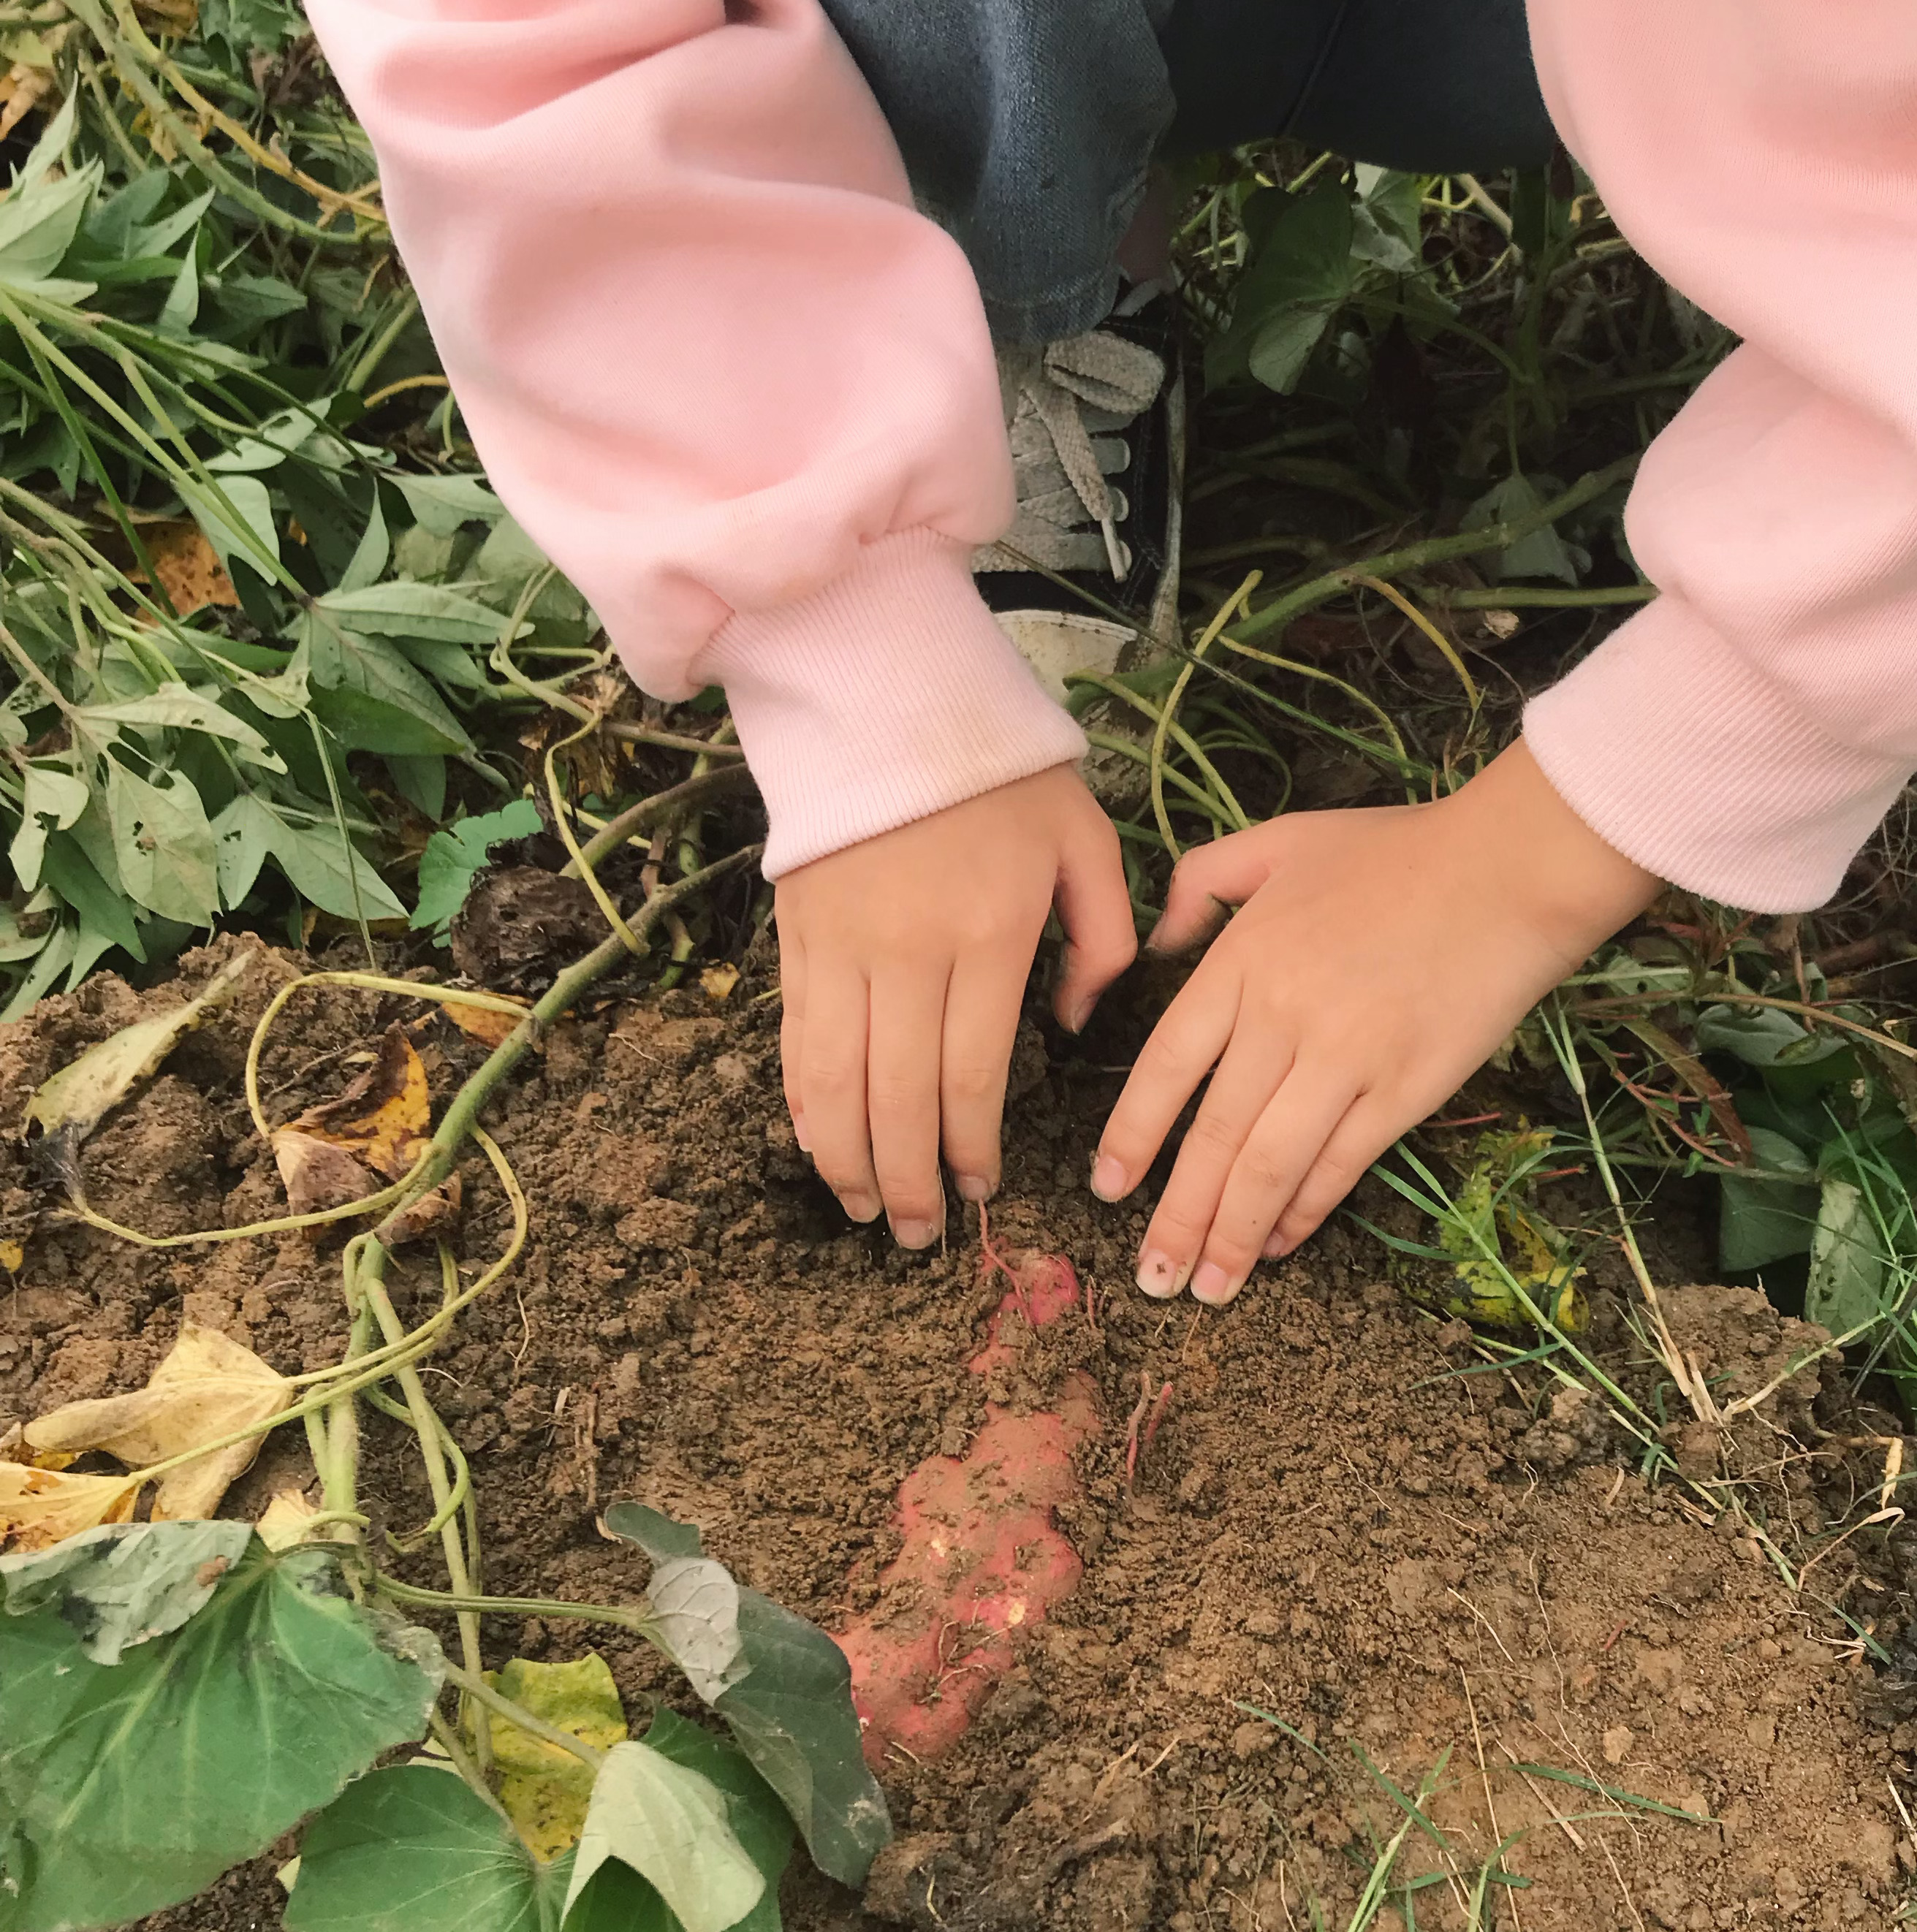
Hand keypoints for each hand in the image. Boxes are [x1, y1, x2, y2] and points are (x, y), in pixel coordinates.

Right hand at [776, 765, 1134, 1243]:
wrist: (889, 697)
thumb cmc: (1002, 773)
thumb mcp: (1087, 840)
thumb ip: (1106, 936)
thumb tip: (1073, 1020)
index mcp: (987, 937)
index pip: (971, 1077)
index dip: (970, 1149)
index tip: (979, 1192)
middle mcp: (908, 956)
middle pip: (898, 1099)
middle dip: (909, 1179)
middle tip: (920, 1234)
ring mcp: (842, 951)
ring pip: (835, 1085)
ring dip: (849, 1161)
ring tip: (868, 1209)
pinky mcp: (796, 939)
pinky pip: (795, 1043)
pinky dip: (803, 1107)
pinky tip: (820, 1149)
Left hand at [1089, 742, 1659, 1301]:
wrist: (1509, 870)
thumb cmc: (1397, 851)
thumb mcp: (1282, 840)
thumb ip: (1203, 882)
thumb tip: (1156, 942)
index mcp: (1242, 960)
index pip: (1167, 1066)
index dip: (1132, 1135)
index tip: (1108, 1188)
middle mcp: (1282, 1018)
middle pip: (1211, 1136)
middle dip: (1175, 1217)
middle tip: (1151, 1277)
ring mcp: (1345, 1060)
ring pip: (1268, 1167)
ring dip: (1231, 1236)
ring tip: (1207, 1289)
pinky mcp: (1405, 1090)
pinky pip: (1339, 1166)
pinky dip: (1303, 1212)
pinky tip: (1277, 1244)